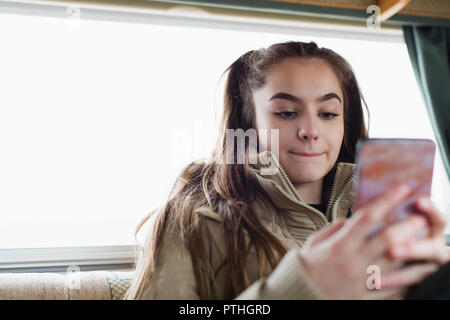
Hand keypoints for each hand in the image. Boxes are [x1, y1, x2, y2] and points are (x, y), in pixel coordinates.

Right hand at [298, 185, 441, 299]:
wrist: (299, 296)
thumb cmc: (306, 267)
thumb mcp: (315, 242)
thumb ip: (335, 228)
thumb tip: (352, 220)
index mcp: (340, 244)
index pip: (368, 217)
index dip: (387, 200)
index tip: (402, 188)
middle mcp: (354, 261)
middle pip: (388, 239)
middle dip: (408, 226)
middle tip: (420, 217)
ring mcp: (362, 280)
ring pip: (396, 263)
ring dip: (412, 250)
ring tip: (423, 241)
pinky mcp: (366, 297)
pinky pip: (392, 287)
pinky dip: (404, 278)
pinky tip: (411, 269)